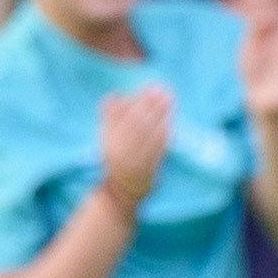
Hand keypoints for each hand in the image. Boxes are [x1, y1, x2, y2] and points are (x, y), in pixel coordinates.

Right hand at [89, 82, 178, 213]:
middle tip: (162, 88)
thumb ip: (110, 117)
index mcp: (109, 142)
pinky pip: (157, 150)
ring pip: (148, 135)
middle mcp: (121, 150)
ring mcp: (136, 160)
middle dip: (150, 105)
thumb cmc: (117, 158)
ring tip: (168, 98)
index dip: (137, 102)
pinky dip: (163, 134)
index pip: (124, 118)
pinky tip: (170, 121)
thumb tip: (114, 95)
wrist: (121, 190)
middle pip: (137, 124)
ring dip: (159, 115)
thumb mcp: (107, 138)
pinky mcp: (149, 169)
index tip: (148, 87)